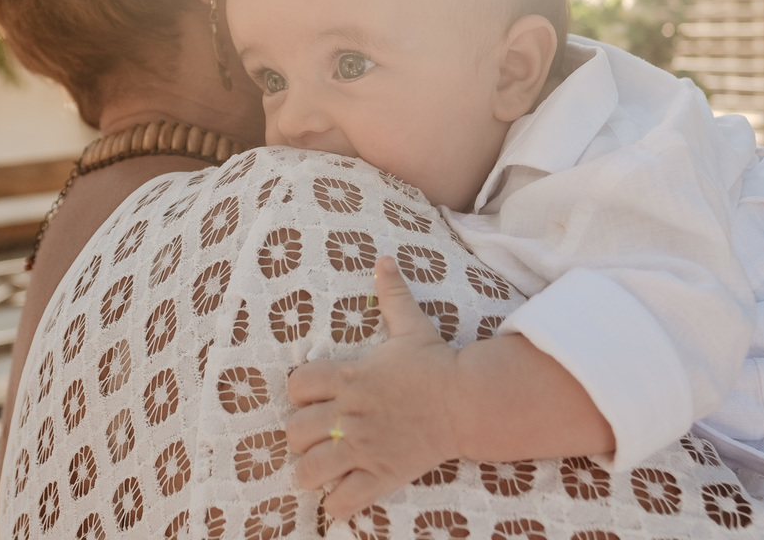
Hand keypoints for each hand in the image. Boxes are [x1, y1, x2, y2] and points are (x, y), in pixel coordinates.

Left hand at [286, 255, 461, 517]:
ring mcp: (364, 447)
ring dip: (309, 472)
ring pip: (309, 470)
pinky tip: (342, 494)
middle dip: (300, 435)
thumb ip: (393, 294)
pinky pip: (343, 501)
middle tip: (317, 434)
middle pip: (294, 430)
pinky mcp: (381, 474)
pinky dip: (336, 503)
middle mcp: (350, 414)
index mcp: (351, 377)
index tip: (313, 396)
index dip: (299, 391)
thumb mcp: (412, 326)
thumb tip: (385, 259)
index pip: (297, 384)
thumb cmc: (437, 364)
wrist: (469, 401)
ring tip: (320, 469)